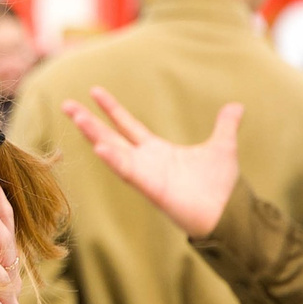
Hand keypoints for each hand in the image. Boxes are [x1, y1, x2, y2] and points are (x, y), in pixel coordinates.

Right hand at [64, 89, 240, 238]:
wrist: (228, 212)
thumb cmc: (220, 185)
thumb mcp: (223, 146)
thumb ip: (225, 126)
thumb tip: (237, 106)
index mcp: (157, 151)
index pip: (127, 125)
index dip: (111, 109)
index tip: (94, 90)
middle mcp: (145, 162)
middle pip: (110, 136)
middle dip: (88, 121)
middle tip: (66, 104)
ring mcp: (145, 175)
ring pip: (113, 152)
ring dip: (94, 135)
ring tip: (77, 117)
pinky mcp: (151, 189)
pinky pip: (129, 173)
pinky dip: (114, 161)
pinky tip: (99, 148)